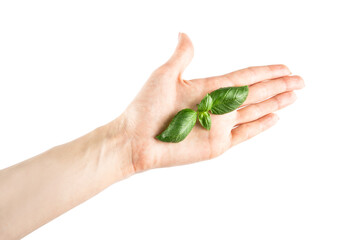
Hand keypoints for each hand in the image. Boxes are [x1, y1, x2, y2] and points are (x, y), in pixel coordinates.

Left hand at [110, 33, 303, 172]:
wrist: (137, 140)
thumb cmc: (146, 108)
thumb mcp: (164, 75)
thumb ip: (182, 56)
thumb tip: (184, 34)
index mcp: (209, 87)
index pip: (246, 77)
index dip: (266, 71)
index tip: (285, 67)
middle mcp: (219, 105)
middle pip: (256, 92)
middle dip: (279, 86)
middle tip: (300, 80)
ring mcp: (221, 125)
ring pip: (256, 111)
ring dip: (276, 103)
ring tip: (294, 96)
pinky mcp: (218, 144)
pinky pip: (246, 133)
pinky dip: (261, 126)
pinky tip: (275, 118)